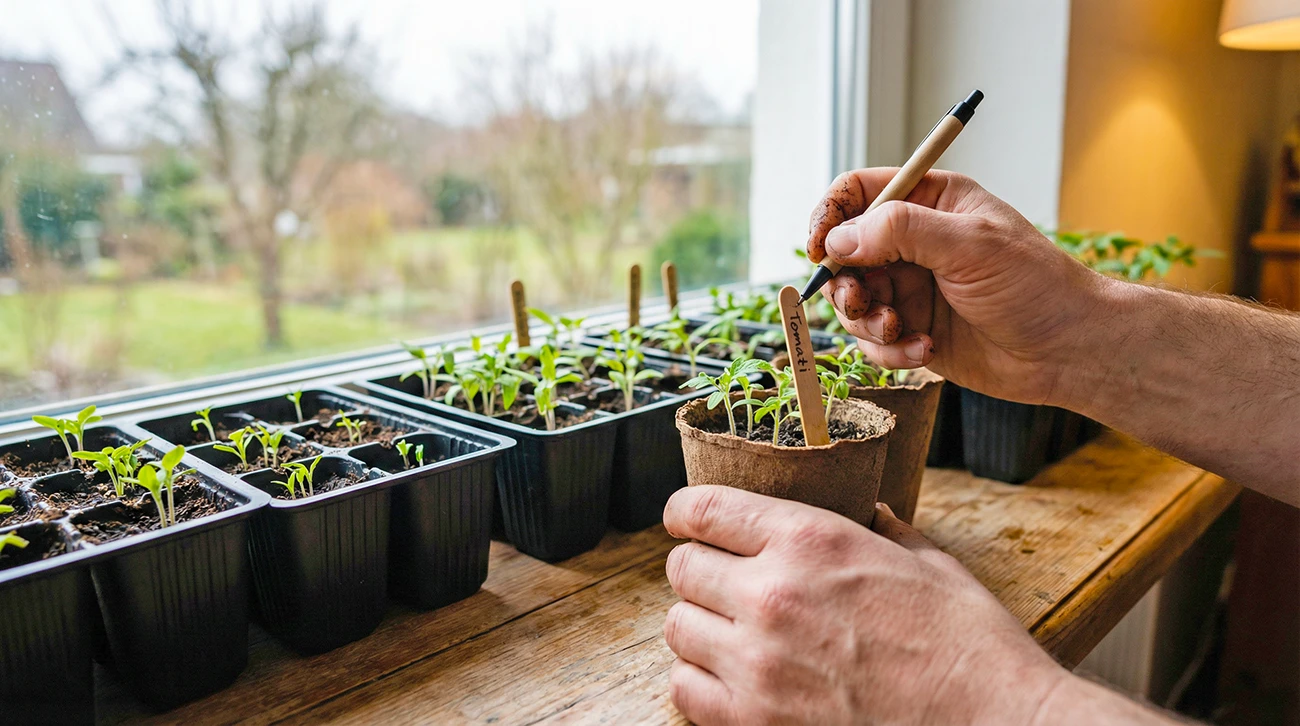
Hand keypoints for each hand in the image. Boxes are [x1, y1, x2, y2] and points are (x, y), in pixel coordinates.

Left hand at [662, 485, 1067, 725]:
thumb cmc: (969, 645)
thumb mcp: (928, 561)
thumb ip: (880, 528)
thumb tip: (866, 510)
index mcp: (809, 540)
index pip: (703, 509)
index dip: (685, 512)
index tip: (685, 519)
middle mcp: (771, 593)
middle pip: (682, 568)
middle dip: (699, 570)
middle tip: (721, 582)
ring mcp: (757, 662)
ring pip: (678, 627)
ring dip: (699, 625)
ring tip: (730, 632)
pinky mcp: (755, 721)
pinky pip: (685, 690)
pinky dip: (699, 681)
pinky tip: (730, 678)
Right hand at [805, 168, 1110, 405]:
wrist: (1067, 351)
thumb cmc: (1035, 285)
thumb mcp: (970, 245)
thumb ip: (901, 232)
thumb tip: (838, 238)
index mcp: (931, 202)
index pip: (859, 193)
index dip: (830, 216)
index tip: (817, 248)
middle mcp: (915, 243)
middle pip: (844, 253)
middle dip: (845, 282)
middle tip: (859, 302)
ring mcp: (911, 288)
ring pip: (853, 302)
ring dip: (866, 322)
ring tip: (899, 329)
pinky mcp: (912, 331)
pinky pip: (872, 341)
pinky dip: (888, 350)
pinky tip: (924, 352)